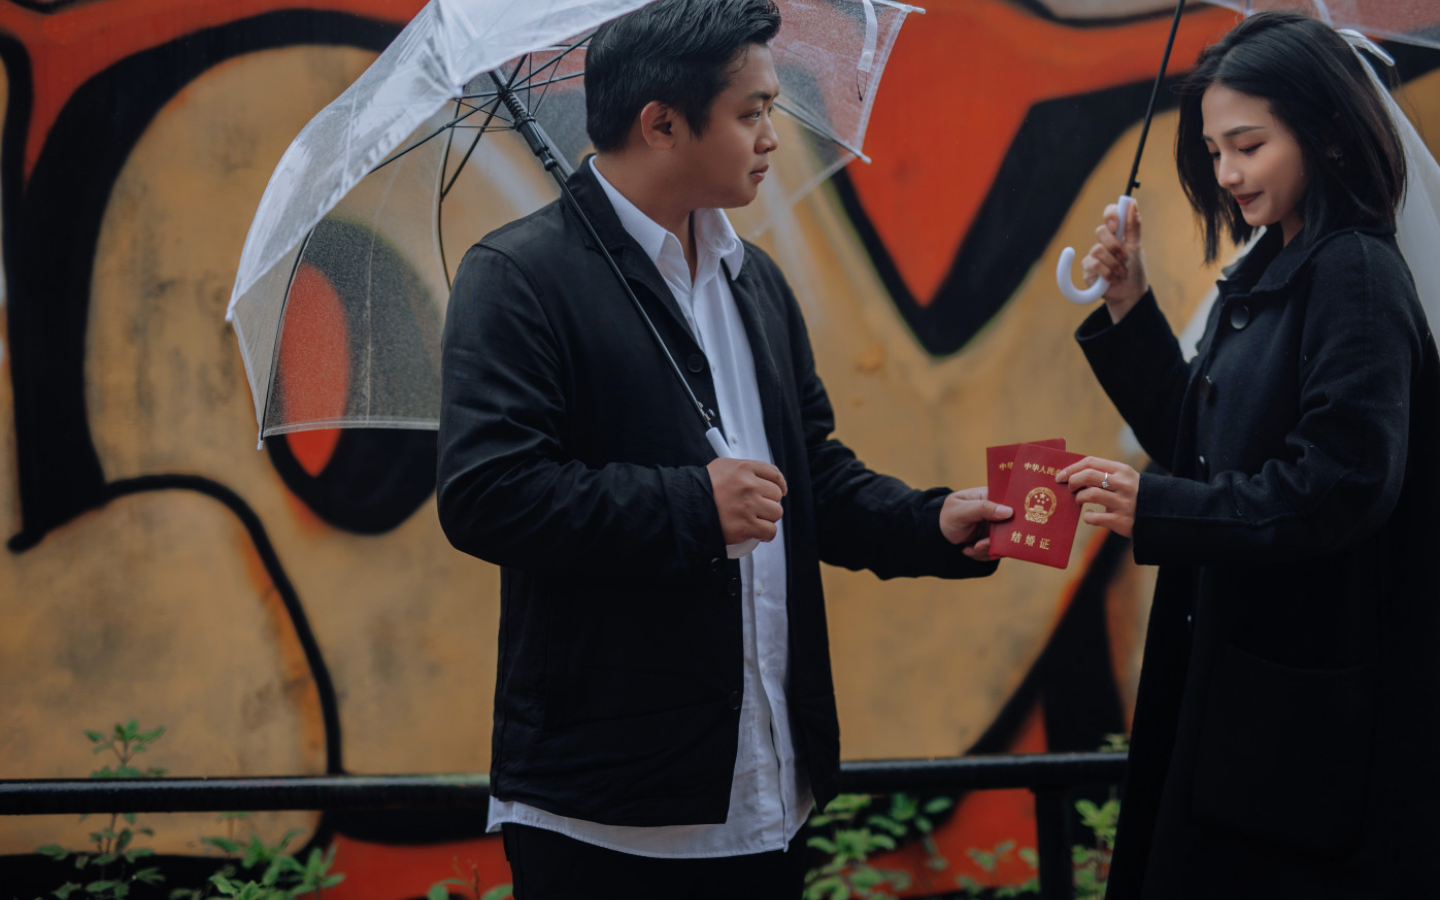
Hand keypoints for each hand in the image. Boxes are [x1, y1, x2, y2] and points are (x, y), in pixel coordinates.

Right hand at [708, 457, 786, 545]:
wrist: (686, 508)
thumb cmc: (700, 489)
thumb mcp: (721, 468)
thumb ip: (740, 470)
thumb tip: (757, 476)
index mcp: (743, 468)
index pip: (773, 473)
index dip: (779, 484)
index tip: (780, 490)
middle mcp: (749, 485)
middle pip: (776, 494)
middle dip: (769, 502)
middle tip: (759, 507)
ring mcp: (748, 506)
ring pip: (776, 513)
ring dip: (768, 518)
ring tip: (756, 520)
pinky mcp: (746, 526)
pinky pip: (770, 531)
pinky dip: (767, 534)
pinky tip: (761, 534)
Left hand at [940, 487, 1014, 561]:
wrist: (936, 534)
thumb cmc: (947, 516)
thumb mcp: (962, 511)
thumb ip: (983, 508)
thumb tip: (1009, 511)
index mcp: (990, 496)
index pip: (1010, 503)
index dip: (1013, 516)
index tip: (1003, 528)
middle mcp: (996, 512)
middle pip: (1010, 527)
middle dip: (995, 540)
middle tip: (979, 545)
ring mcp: (995, 528)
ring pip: (1004, 543)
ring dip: (987, 550)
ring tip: (970, 548)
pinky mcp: (992, 541)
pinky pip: (996, 551)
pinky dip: (982, 554)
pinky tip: (967, 550)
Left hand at [1056, 456, 1137, 538]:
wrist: (1160, 515)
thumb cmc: (1134, 495)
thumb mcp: (1125, 479)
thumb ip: (1104, 475)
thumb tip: (1072, 475)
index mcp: (1122, 471)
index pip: (1091, 462)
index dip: (1072, 468)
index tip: (1061, 475)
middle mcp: (1123, 485)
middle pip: (1088, 476)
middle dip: (1073, 481)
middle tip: (1069, 488)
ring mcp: (1123, 503)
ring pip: (1090, 495)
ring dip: (1078, 498)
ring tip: (1079, 500)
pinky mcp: (1121, 521)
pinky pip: (1095, 517)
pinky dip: (1088, 516)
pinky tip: (1090, 515)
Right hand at [1081, 200, 1147, 322]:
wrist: (1130, 294)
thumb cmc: (1135, 271)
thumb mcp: (1137, 247)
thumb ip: (1134, 226)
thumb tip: (1132, 204)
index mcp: (1117, 233)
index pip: (1110, 214)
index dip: (1110, 215)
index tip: (1116, 225)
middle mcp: (1104, 242)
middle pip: (1100, 232)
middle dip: (1115, 246)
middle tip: (1124, 257)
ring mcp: (1094, 255)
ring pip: (1097, 250)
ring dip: (1113, 264)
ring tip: (1120, 273)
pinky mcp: (1088, 269)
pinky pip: (1093, 264)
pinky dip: (1106, 273)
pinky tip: (1111, 279)